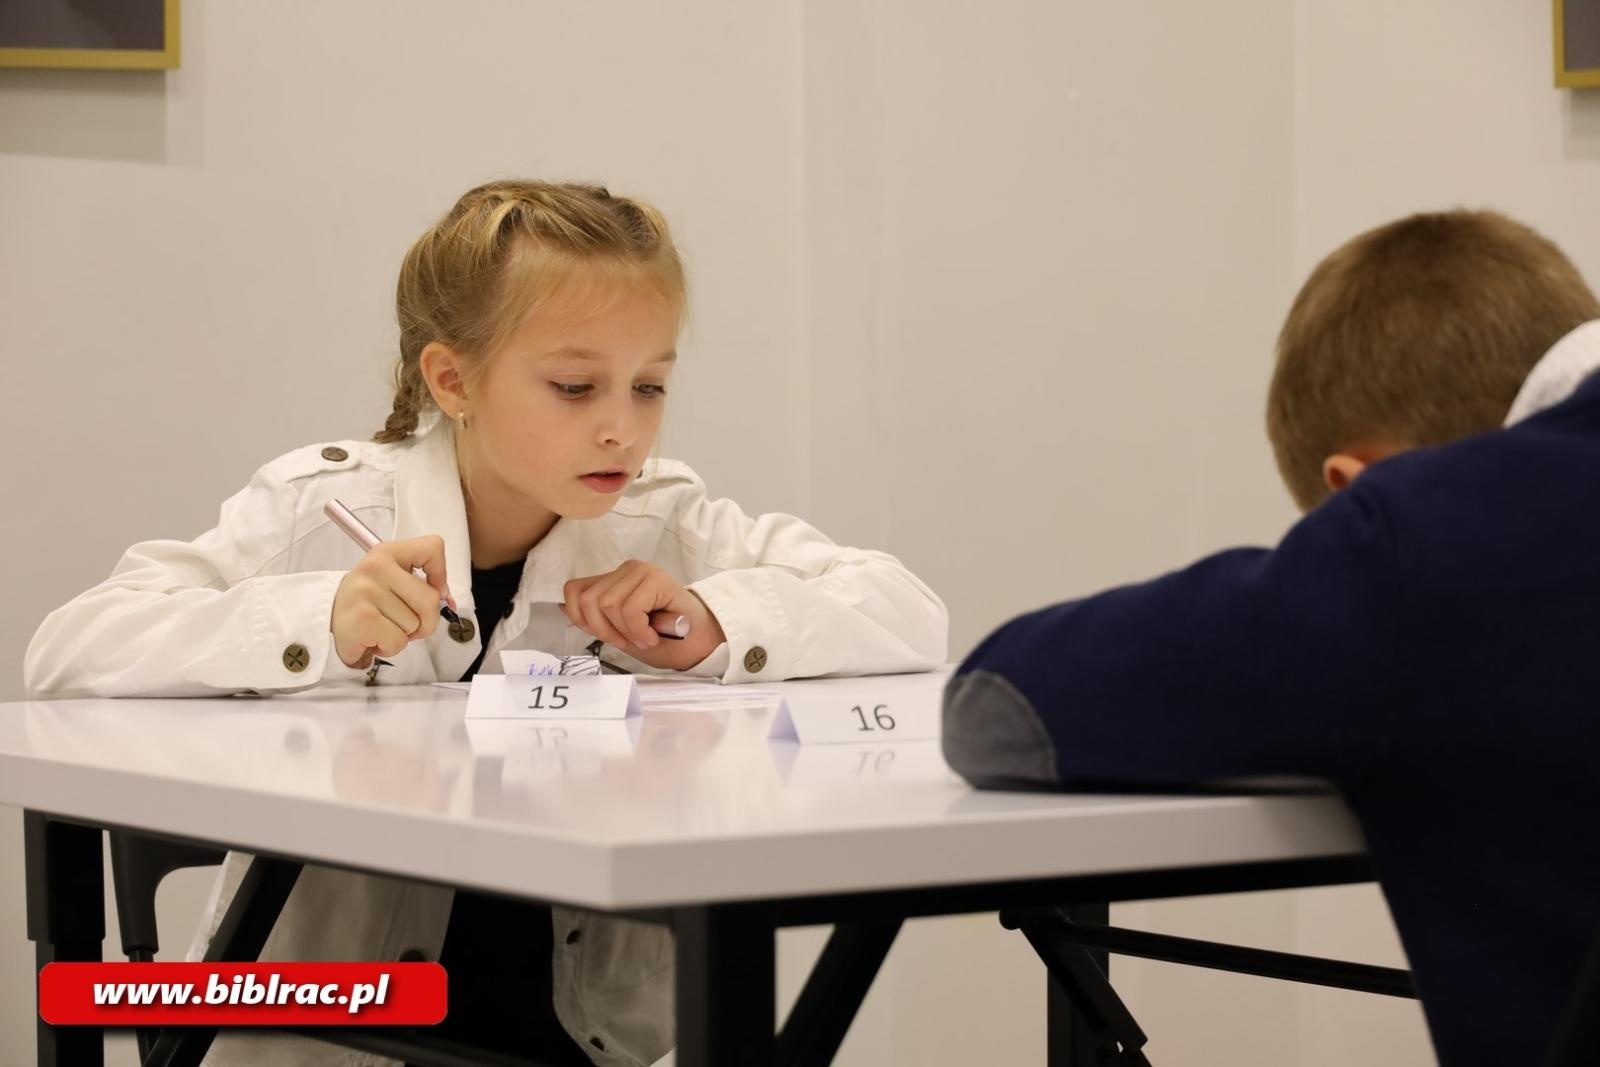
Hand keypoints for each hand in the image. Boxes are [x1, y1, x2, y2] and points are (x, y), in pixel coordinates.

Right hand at [330, 536, 452, 668]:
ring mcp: (367, 592)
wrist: (327, 620)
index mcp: (388, 552)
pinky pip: (399, 641)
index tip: (433, 588)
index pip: (433, 548)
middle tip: (404, 621)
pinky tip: (373, 638)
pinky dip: (390, 647)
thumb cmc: (369, 601)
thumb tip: (450, 602)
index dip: (440, 574)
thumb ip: (424, 586)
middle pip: (431, 599)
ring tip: (382, 626)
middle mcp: (376, 567)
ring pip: (415, 624)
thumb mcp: (394, 581)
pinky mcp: (362, 619)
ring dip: (404, 634)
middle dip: (426, 620)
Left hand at [562, 560, 726, 671]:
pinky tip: (653, 634)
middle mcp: (625, 570)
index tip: (608, 636)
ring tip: (645, 637)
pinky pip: (630, 609)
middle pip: (589, 600)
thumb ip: (596, 619)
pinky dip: (638, 630)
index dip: (581, 619)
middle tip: (629, 641)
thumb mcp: (621, 632)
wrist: (700, 642)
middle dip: (605, 630)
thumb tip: (563, 607)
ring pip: (607, 604)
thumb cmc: (663, 637)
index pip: (575, 591)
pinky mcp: (656, 578)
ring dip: (626, 631)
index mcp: (614, 580)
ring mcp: (641, 571)